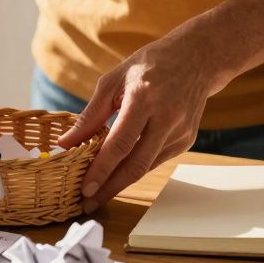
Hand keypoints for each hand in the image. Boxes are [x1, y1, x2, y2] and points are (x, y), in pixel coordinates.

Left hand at [57, 30, 225, 212]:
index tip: (85, 189)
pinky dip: (135, 168)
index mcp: (144, 98)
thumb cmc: (150, 65)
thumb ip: (91, 115)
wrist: (197, 59)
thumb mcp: (114, 80)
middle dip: (110, 188)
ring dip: (120, 182)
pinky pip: (155, 160)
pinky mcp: (187, 140)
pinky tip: (119, 173)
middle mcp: (166, 117)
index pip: (120, 144)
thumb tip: (67, 143)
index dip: (101, 170)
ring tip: (97, 193)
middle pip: (136, 165)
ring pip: (146, 167)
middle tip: (88, 203)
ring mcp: (180, 131)